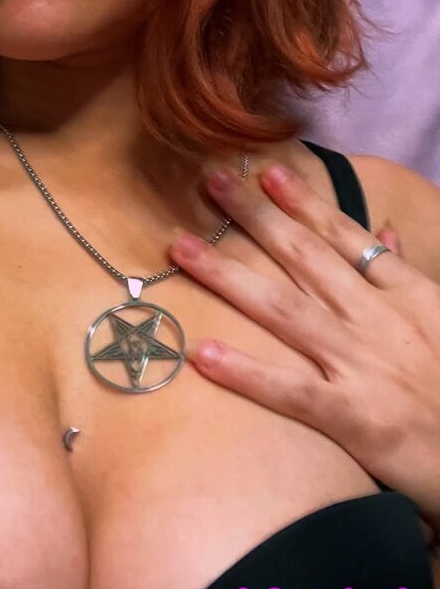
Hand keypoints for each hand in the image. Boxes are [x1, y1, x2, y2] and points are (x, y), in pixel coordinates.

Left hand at [166, 161, 439, 539]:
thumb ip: (407, 272)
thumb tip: (381, 230)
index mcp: (403, 296)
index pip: (345, 238)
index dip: (304, 202)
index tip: (267, 171)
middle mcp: (376, 320)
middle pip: (304, 257)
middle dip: (255, 216)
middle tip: (212, 180)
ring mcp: (361, 365)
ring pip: (284, 309)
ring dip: (230, 275)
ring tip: (181, 248)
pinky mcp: (354, 417)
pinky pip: (291, 390)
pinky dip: (247, 372)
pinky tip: (203, 353)